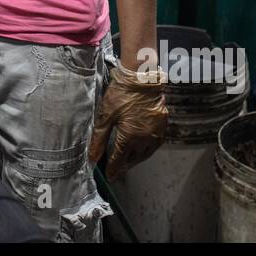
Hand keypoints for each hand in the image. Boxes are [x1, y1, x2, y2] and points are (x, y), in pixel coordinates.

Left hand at [87, 61, 168, 178]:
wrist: (141, 79)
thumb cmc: (121, 95)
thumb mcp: (105, 116)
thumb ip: (99, 139)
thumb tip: (92, 158)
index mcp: (129, 138)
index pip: (119, 160)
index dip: (113, 169)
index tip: (109, 176)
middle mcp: (145, 139)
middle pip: (133, 159)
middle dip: (124, 166)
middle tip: (117, 169)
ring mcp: (156, 133)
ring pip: (146, 154)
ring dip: (136, 159)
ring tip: (128, 162)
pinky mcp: (162, 126)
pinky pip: (155, 145)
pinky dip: (147, 150)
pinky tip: (142, 149)